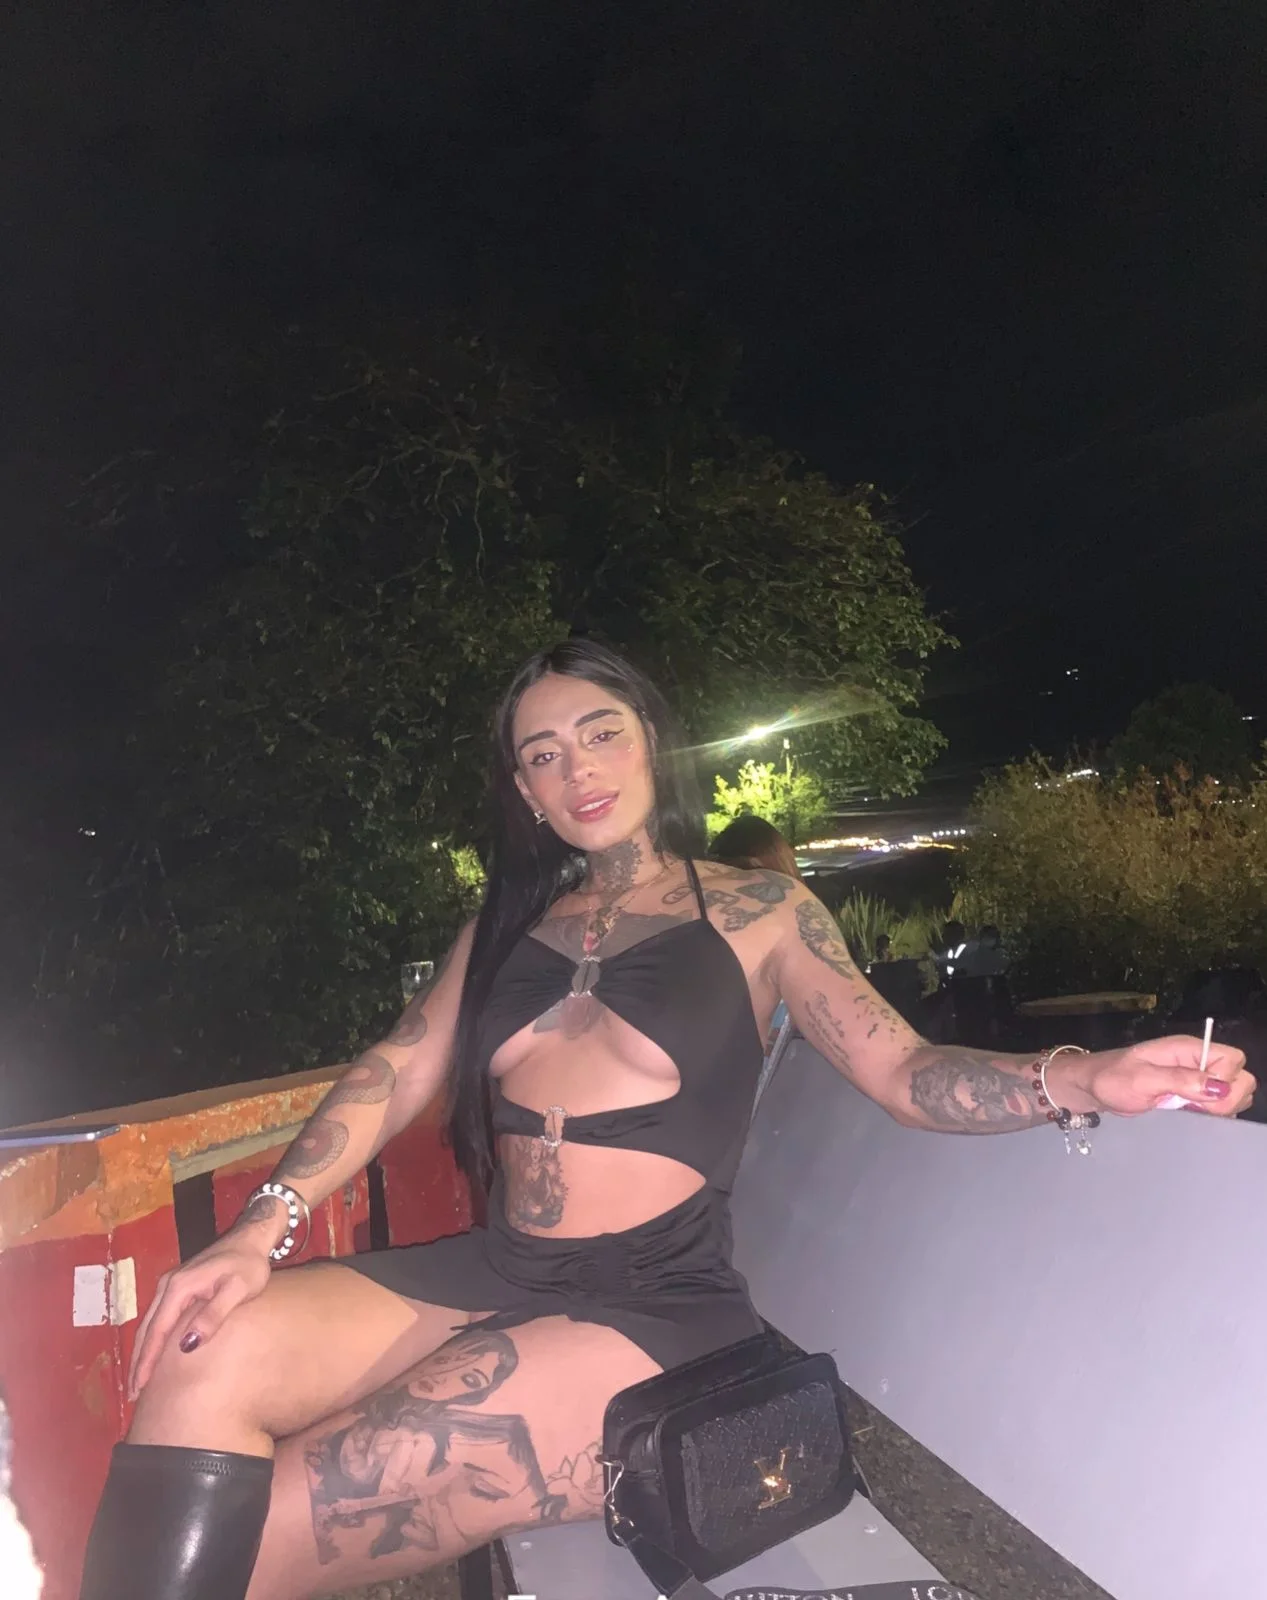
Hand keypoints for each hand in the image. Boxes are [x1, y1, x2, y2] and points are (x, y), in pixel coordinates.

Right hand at [127, 1235, 272, 1400]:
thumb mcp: (238, 1290)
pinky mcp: (177, 1287)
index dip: (148, 1360)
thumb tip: (186, 1345)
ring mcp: (170, 1285)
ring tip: (139, 1381)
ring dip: (143, 1352)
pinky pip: (158, 1318)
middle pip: (147, 1329)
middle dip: (140, 1361)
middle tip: (134, 1393)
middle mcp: (168, 1285)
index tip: (140, 1386)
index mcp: (179, 1287)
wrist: (251, 1238)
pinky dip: (152, 1339)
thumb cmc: (249, 1265)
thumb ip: (213, 1315)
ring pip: (150, 1324)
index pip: (157, 1330)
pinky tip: (153, 1355)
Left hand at [1078, 1035, 1254, 1118]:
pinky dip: (1213, 1113)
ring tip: (1191, 1111)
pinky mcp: (1192, 1094)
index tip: (1202, 1098)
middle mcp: (1197, 1061)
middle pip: (1240, 1077)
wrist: (1094, 1087)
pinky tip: (1191, 1115)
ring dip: (1221, 1108)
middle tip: (1197, 1108)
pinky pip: (1218, 1104)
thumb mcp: (1142, 1079)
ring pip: (1233, 1093)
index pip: (1233, 1059)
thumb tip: (1219, 1087)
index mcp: (1188, 1049)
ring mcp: (1196, 1078)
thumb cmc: (1112, 1079)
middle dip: (1228, 1098)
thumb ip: (1180, 1080)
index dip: (1226, 1081)